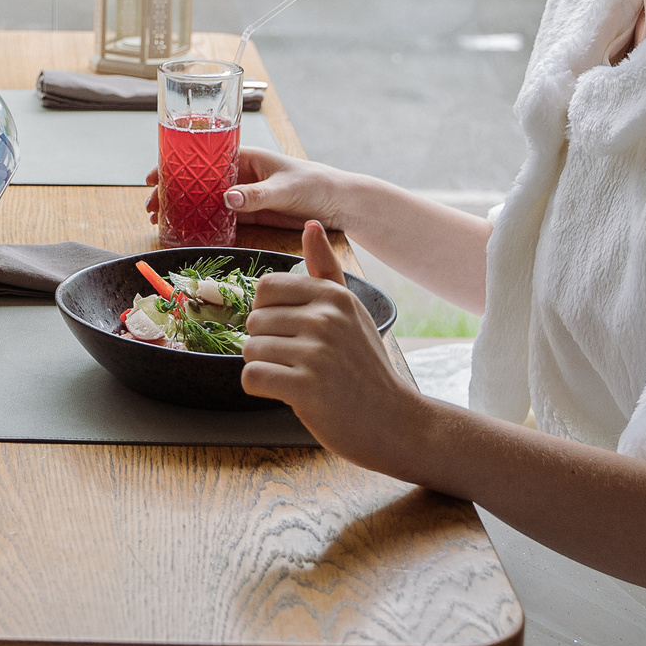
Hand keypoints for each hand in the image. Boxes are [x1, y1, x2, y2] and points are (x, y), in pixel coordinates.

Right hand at [137, 142, 360, 232]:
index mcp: (243, 156)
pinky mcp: (248, 211)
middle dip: (170, 190)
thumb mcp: (284, 189)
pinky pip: (217, 215)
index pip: (200, 157)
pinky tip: (184, 229)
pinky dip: (199, 220)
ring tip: (159, 219)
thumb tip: (226, 198)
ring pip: (202, 197)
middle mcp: (237, 173)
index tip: (152, 176)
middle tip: (150, 206)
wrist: (337, 203)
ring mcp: (241, 192)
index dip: (174, 165)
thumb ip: (256, 195)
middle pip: (195, 179)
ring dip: (181, 207)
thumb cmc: (313, 184)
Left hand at [240, 221, 429, 472]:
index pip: (266, 288)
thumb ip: (326, 269)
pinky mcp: (305, 387)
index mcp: (334, 295)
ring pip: (250, 350)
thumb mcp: (351, 312)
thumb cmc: (366, 367)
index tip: (292, 333)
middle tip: (301, 363)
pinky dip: (261, 388)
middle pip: (254, 322)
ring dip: (265, 368)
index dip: (270, 314)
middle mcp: (326, 318)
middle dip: (267, 345)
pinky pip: (252, 377)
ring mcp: (316, 352)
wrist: (395, 422)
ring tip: (299, 378)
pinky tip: (290, 394)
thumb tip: (310, 223)